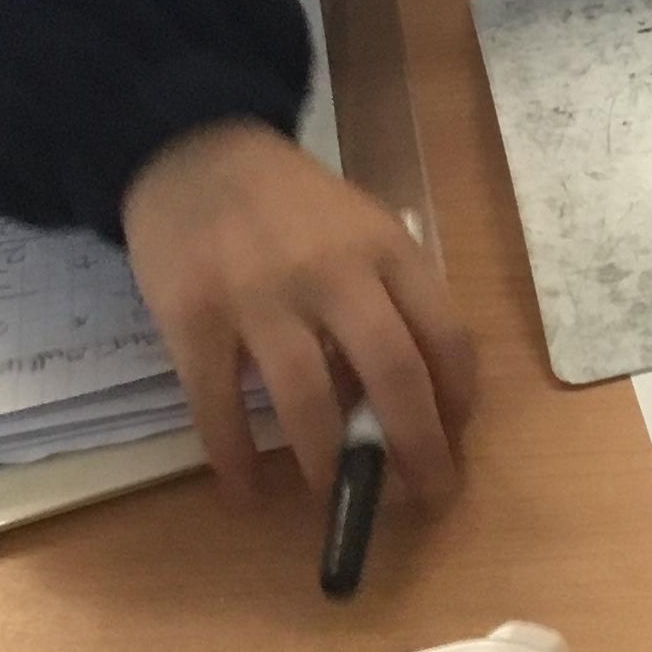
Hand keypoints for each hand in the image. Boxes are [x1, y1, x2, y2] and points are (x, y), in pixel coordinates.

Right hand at [120, 120, 478, 506]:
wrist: (194, 152)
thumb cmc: (291, 204)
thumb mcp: (359, 230)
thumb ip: (387, 298)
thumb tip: (408, 402)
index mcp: (386, 248)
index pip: (445, 334)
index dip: (458, 400)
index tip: (455, 442)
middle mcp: (333, 272)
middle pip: (393, 375)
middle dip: (416, 448)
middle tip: (422, 494)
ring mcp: (260, 297)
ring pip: (309, 401)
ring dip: (327, 465)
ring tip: (333, 498)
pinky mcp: (193, 319)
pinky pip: (219, 406)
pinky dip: (235, 459)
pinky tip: (245, 491)